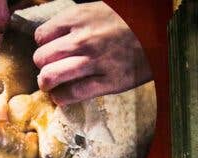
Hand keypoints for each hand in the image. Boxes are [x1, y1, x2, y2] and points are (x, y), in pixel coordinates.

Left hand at [34, 2, 152, 105]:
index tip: (50, 48)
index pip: (42, 36)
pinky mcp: (107, 82)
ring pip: (51, 77)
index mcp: (81, 17)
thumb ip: (77, 23)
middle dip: (43, 65)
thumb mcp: (102, 10)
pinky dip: (61, 97)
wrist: (165, 33)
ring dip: (46, 83)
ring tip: (50, 84)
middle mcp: (85, 39)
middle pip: (42, 58)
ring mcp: (95, 62)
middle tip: (50, 67)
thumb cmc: (131, 22)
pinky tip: (63, 95)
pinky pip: (71, 94)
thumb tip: (54, 37)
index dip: (44, 44)